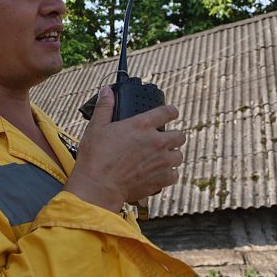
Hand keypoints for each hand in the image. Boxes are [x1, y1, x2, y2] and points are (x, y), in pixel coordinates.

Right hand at [64, 86, 185, 212]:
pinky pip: (174, 175)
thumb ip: (105, 107)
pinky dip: (168, 174)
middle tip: (164, 139)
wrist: (99, 186)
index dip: (171, 111)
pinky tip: (157, 173)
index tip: (170, 113)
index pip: (168, 112)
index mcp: (142, 125)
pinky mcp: (161, 179)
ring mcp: (162, 161)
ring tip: (160, 158)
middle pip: (180, 135)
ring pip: (179, 156)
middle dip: (174, 136)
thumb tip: (107, 91)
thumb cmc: (96, 157)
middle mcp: (157, 142)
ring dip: (172, 155)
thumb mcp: (96, 127)